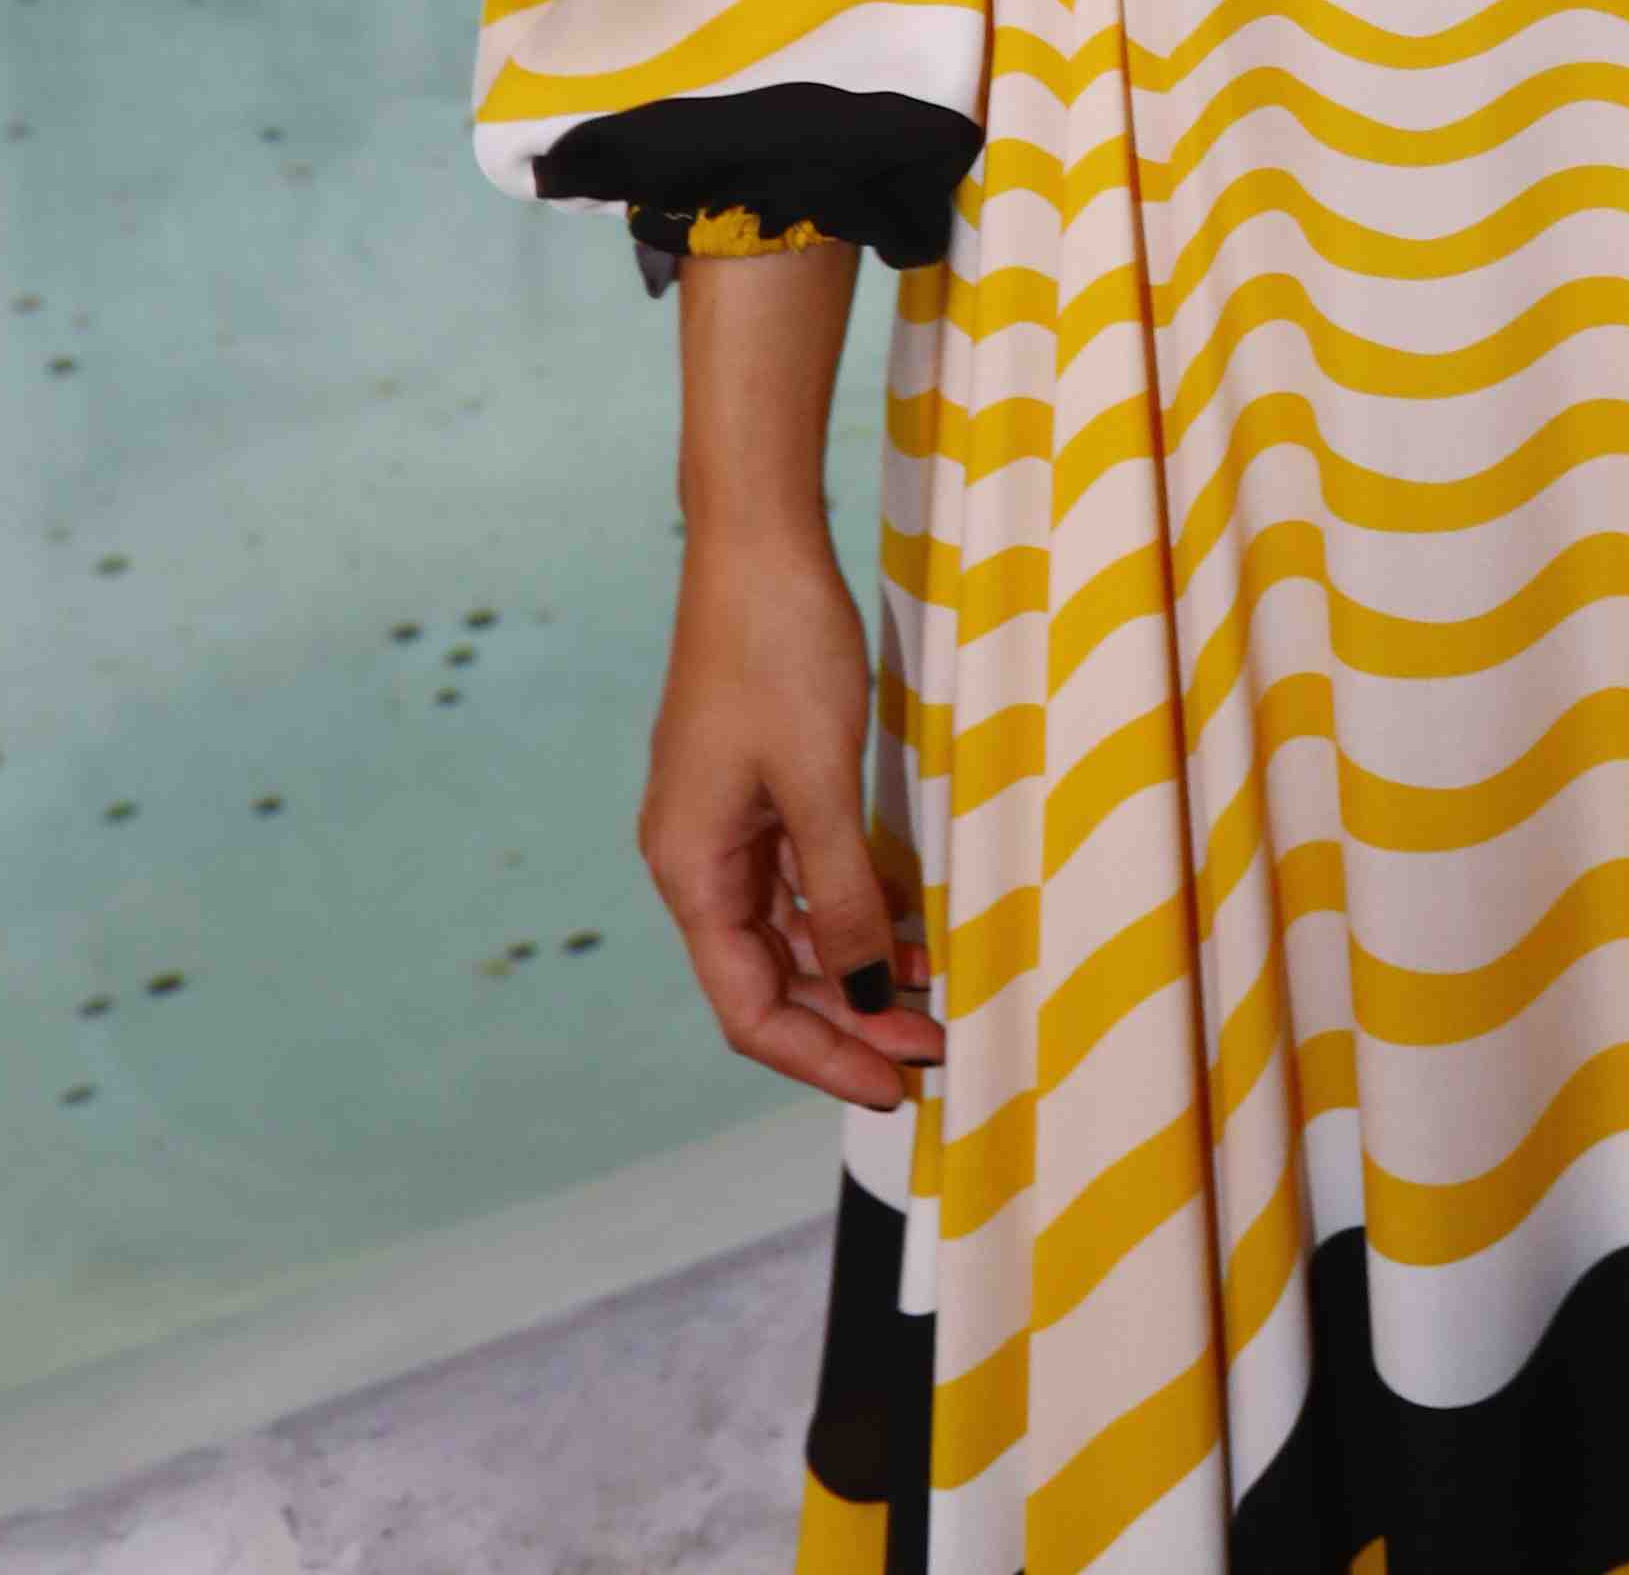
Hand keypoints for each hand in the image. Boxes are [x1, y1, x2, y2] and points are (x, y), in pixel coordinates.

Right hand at [639, 533, 942, 1110]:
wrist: (757, 540)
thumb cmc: (778, 651)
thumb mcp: (821, 783)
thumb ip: (842, 897)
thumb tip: (869, 998)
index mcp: (691, 870)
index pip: (748, 1009)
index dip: (822, 1057)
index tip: (897, 1087)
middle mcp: (697, 858)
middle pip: (768, 979)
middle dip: (850, 1021)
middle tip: (937, 1046)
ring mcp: (726, 821)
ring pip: (789, 930)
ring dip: (856, 968)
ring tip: (936, 994)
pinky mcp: (757, 786)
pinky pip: (801, 875)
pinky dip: (851, 907)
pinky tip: (908, 924)